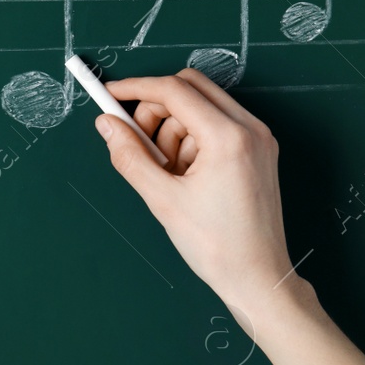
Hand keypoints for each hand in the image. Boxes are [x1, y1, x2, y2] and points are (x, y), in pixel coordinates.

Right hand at [95, 68, 294, 312]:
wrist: (257, 277)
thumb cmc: (216, 244)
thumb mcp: (161, 199)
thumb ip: (129, 155)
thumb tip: (106, 125)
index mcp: (228, 138)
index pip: (174, 91)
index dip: (135, 88)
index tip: (108, 94)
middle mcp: (250, 128)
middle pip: (190, 87)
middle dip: (157, 107)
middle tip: (138, 142)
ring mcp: (258, 138)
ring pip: (200, 106)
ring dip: (174, 129)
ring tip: (169, 173)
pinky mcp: (258, 150)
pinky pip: (215, 125)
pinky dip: (192, 140)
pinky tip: (186, 175)